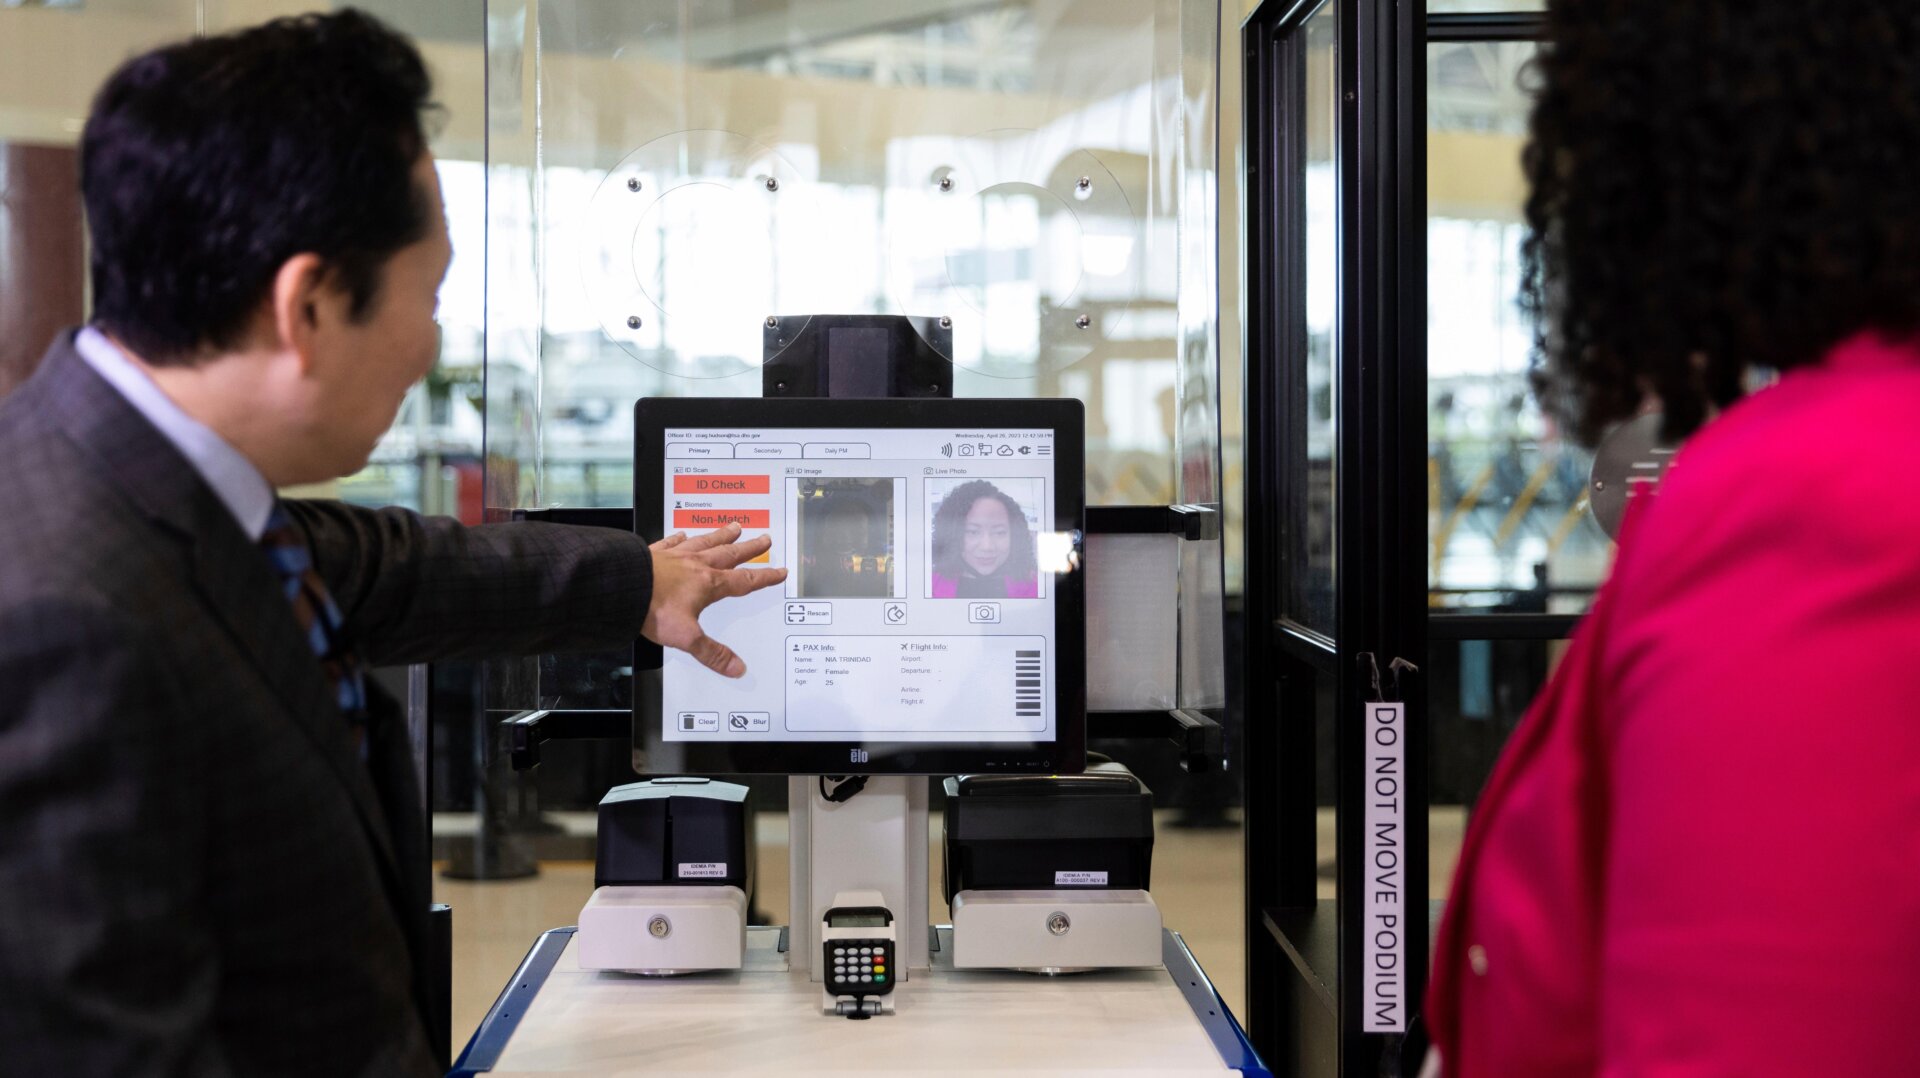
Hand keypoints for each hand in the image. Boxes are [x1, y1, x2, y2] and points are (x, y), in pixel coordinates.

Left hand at [644, 524, 785, 676]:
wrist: (621, 588)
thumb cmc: (652, 609)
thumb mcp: (687, 637)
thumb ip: (712, 653)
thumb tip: (735, 667)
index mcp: (708, 584)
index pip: (744, 581)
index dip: (764, 577)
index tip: (778, 571)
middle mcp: (695, 566)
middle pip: (729, 554)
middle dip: (749, 548)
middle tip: (764, 539)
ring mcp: (675, 557)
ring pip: (705, 543)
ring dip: (721, 536)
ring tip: (734, 528)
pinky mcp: (655, 553)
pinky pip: (672, 542)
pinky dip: (680, 538)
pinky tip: (683, 534)